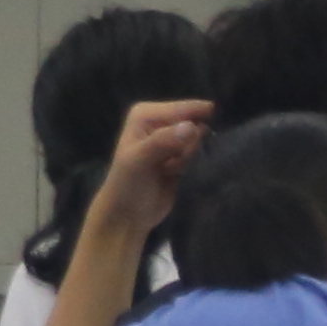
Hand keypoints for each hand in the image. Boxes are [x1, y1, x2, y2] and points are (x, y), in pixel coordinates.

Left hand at [80, 97, 211, 242]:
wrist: (128, 215)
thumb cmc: (127, 185)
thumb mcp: (140, 160)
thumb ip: (163, 141)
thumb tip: (192, 126)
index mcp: (145, 114)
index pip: (182, 109)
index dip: (191, 126)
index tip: (186, 146)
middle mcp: (160, 122)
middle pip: (194, 124)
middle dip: (189, 146)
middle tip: (169, 163)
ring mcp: (172, 139)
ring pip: (198, 141)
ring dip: (188, 158)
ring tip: (168, 170)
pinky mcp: (181, 157)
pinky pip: (199, 154)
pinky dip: (191, 166)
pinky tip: (174, 175)